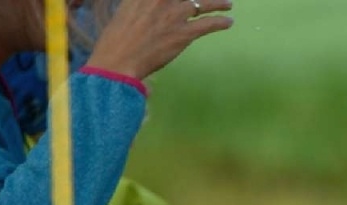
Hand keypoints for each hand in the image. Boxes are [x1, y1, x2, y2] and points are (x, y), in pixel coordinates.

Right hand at [87, 0, 233, 82]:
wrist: (119, 58)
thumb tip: (153, 6)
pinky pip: (208, 24)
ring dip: (218, 3)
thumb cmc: (118, 38)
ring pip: (202, 3)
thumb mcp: (128, 10)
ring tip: (228, 4)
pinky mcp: (183, 33)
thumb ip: (143, 4)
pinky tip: (229, 22)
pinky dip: (220, 22)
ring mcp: (174, 15)